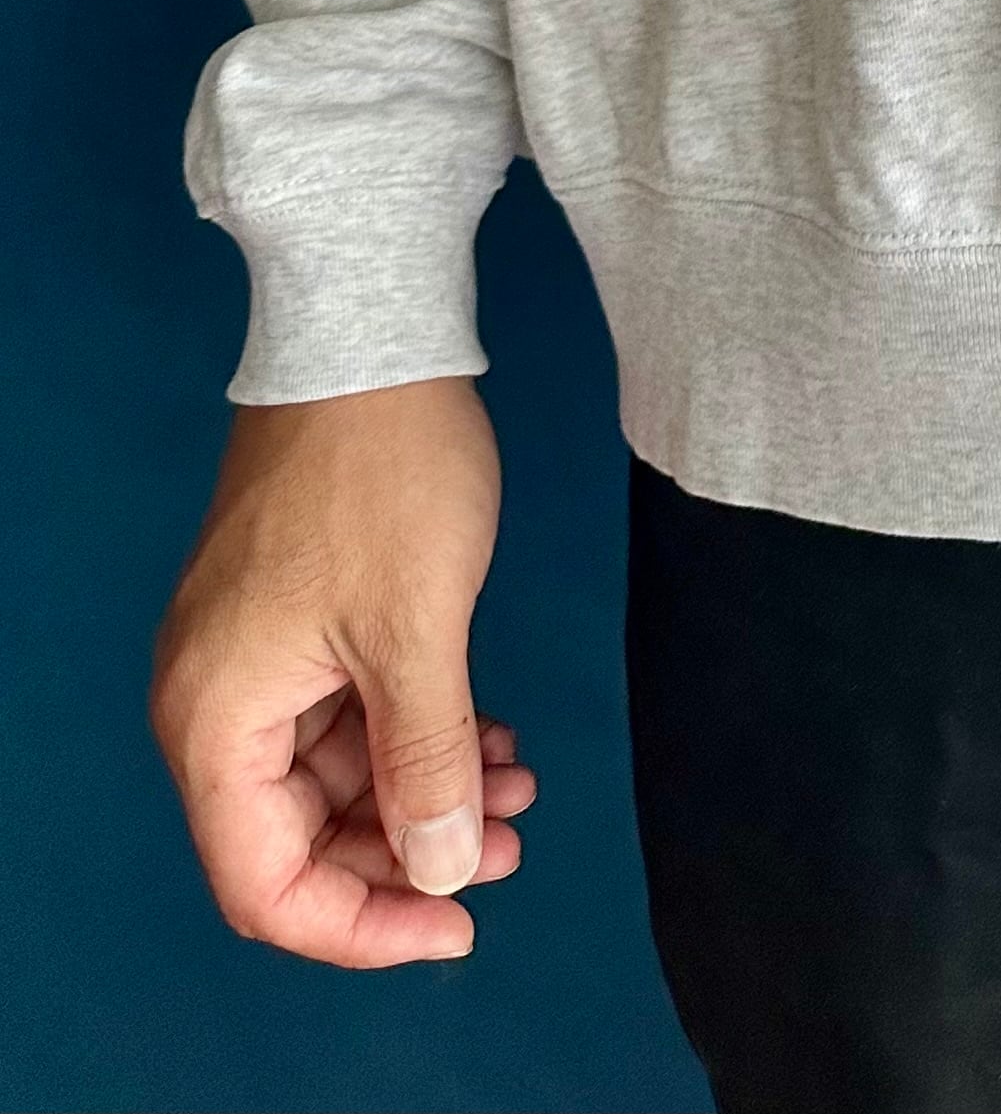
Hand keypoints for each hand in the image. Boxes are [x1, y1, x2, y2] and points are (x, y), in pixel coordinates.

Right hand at [150, 375, 536, 964]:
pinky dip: (420, 733)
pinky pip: (352, 714)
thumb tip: (444, 872)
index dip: (359, 924)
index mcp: (217, 720)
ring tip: (519, 785)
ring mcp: (256, 657)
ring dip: (427, 791)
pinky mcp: (298, 619)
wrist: (371, 338)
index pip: (266, 886)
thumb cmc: (381, 470)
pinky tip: (492, 733)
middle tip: (512, 846)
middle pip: (300, 838)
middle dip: (410, 852)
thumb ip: (428, 762)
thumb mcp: (419, 629)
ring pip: (338, 775)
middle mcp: (218, 701)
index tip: (456, 925)